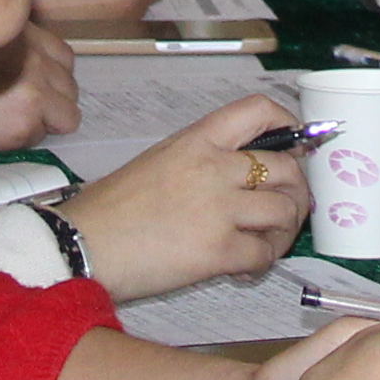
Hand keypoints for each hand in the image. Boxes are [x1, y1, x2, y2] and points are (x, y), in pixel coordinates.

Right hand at [0, 20, 76, 155]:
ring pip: (67, 115)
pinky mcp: (24, 118)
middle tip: (15, 108)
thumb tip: (32, 59)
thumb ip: (7, 42)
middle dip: (50, 99)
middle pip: (69, 85)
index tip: (29, 88)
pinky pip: (42, 137)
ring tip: (5, 121)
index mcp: (22, 28)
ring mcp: (33, 85)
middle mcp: (34, 52)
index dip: (47, 76)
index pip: (63, 57)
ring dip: (43, 121)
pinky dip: (23, 139)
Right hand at [61, 92, 304, 297]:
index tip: (298, 145)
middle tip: (287, 211)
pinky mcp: (217, 251)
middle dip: (297, 193)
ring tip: (266, 245)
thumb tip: (244, 175)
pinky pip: (264, 254)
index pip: (259, 111)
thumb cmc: (111, 211)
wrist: (81, 246)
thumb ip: (203, 161)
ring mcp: (219, 208)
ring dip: (283, 233)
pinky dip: (262, 264)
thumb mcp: (159, 162)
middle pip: (286, 168)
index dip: (290, 126)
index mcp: (197, 140)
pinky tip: (244, 269)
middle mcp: (214, 167)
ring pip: (284, 212)